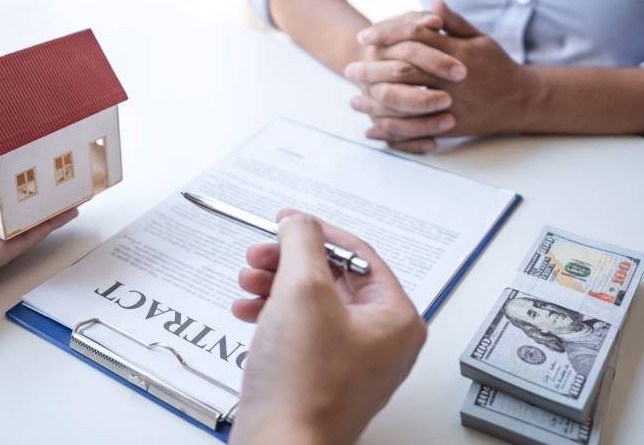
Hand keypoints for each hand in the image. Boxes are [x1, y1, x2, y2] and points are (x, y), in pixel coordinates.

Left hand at [0, 162, 76, 347]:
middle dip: (33, 195)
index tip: (25, 164)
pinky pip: (13, 243)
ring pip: (16, 227)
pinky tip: (61, 213)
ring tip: (73, 191)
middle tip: (60, 176)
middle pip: (4, 212)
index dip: (4, 181)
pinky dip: (40, 228)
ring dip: (46, 211)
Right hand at [229, 211, 425, 444]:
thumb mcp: (302, 289)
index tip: (286, 221)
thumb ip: (302, 242)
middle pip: (332, 278)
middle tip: (260, 254)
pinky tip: (248, 311)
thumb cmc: (304, 384)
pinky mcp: (323, 376)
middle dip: (288, 262)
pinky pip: (300, 330)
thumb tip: (300, 222)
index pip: (358, 255)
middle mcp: (381, 341)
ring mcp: (352, 362)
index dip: (317, 231)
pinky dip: (273, 314)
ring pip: (312, 303)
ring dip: (275, 285)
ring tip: (248, 282)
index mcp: (395, 319)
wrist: (281, 444)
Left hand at [346, 0, 534, 152]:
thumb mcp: (479, 39)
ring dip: (376, 104)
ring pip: (407, 103)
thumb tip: (430, 3)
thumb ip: (453, 23)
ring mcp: (452, 105)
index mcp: (458, 54)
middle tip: (349, 71)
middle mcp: (453, 80)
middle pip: (404, 72)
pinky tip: (372, 130)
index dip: (388, 34)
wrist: (521, 100)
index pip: (416, 38)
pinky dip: (392, 131)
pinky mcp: (450, 126)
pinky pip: (416, 130)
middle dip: (373, 71)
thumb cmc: (495, 66)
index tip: (364, 37)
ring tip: (353, 101)